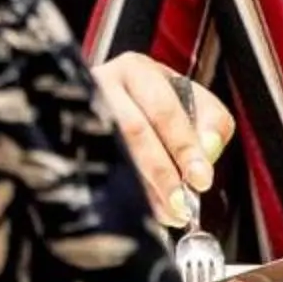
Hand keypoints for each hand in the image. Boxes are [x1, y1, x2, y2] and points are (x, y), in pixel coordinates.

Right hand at [92, 53, 233, 230]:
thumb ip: (211, 122)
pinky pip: (98, 169)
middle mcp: (103, 85)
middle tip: (183, 202)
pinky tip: (144, 208)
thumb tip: (208, 150)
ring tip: (169, 211)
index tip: (201, 177)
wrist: (116, 102)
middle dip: (162, 171)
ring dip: (145, 188)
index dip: (184, 145)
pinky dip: (125, 193)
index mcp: (136, 70)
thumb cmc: (154, 104)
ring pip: (114, 152)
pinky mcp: (71, 138)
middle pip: (133, 131)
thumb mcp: (191, 101)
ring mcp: (82, 111)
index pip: (163, 109)